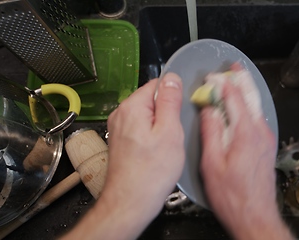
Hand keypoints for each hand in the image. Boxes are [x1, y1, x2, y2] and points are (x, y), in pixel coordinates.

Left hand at [62, 73, 184, 239]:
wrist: (130, 202)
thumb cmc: (150, 173)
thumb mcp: (170, 132)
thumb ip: (170, 101)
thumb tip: (172, 78)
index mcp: (132, 106)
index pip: (157, 84)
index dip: (173, 97)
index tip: (179, 114)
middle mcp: (121, 114)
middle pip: (152, 100)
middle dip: (167, 114)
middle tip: (173, 135)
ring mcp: (119, 128)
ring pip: (148, 116)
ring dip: (161, 127)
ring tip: (165, 147)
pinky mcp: (121, 141)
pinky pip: (142, 129)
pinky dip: (152, 137)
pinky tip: (157, 153)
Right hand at [200, 69, 292, 238]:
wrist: (255, 215)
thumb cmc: (233, 195)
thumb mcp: (212, 163)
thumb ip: (210, 132)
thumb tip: (208, 110)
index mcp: (245, 133)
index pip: (234, 97)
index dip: (222, 83)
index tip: (211, 77)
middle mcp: (260, 132)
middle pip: (251, 96)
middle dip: (241, 79)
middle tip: (234, 66)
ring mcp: (266, 139)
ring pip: (256, 106)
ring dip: (246, 90)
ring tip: (238, 79)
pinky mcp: (266, 146)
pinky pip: (258, 117)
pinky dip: (249, 105)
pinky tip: (243, 105)